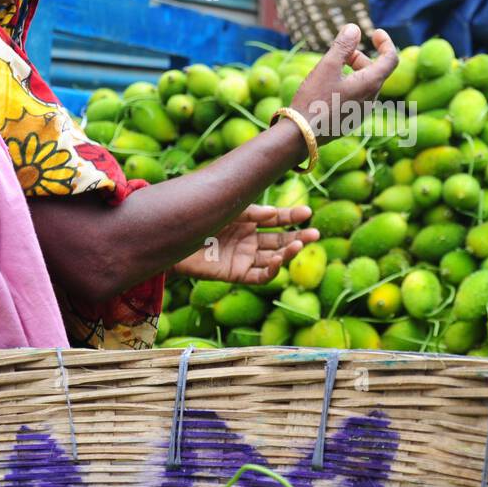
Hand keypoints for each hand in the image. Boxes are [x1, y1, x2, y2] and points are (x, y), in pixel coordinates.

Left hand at [171, 204, 318, 284]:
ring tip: (300, 244)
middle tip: (314, 234)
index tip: (307, 212)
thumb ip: (253, 213)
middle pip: (279, 241)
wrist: (173, 238)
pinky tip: (278, 260)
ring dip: (287, 253)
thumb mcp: (229, 210)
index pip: (276, 220)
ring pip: (272, 258)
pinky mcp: (236, 274)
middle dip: (297, 237)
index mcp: (248, 222)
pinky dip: (271, 270)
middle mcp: (249, 241)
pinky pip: (259, 276)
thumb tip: (275, 213)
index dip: (291, 217)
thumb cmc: (199, 219)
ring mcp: (243, 258)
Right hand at [291, 24, 398, 141]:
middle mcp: (372, 99)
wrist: (302, 135)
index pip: (391, 59)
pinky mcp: (352, 120)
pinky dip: (349, 85)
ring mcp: (363, 112)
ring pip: (366, 84)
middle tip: (340, 52)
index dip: (386, 43)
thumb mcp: (327, 66)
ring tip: (331, 68)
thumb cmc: (315, 99)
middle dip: (361, 57)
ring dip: (354, 71)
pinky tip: (328, 87)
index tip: (376, 32)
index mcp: (371, 84)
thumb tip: (355, 28)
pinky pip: (358, 97)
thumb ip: (343, 46)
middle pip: (376, 71)